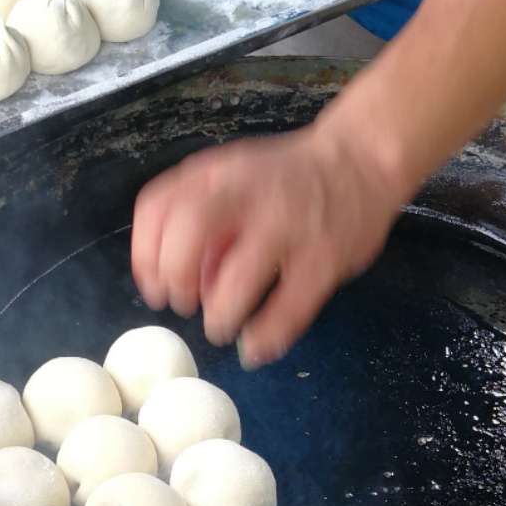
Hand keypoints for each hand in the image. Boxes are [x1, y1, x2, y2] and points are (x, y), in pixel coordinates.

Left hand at [131, 119, 406, 367]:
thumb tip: (181, 284)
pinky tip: (256, 347)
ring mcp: (288, 227)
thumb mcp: (233, 178)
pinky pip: (287, 310)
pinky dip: (265, 337)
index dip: (145, 256)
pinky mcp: (324, 260)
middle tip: (186, 305)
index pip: (157, 208)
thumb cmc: (285, 177)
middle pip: (187, 235)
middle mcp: (246, 195)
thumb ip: (201, 218)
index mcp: (216, 174)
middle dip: (177, 281)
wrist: (360, 158)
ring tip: (222, 325)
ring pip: (236, 284)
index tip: (154, 287)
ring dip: (220, 317)